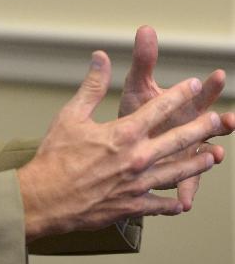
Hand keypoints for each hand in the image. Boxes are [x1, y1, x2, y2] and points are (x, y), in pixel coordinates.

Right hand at [17, 50, 231, 241]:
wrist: (47, 198)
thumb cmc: (56, 157)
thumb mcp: (71, 115)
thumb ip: (92, 86)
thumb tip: (101, 58)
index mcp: (124, 133)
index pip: (160, 108)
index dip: (179, 94)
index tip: (193, 84)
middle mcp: (137, 158)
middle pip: (178, 140)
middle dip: (200, 128)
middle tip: (217, 119)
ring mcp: (138, 184)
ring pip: (176, 173)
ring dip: (197, 164)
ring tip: (212, 156)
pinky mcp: (132, 206)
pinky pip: (159, 205)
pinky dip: (171, 202)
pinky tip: (180, 203)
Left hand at [119, 25, 234, 208]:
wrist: (124, 145)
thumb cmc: (137, 112)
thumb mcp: (138, 86)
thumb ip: (144, 60)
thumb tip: (145, 28)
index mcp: (184, 106)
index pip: (201, 92)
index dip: (210, 85)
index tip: (217, 75)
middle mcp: (191, 129)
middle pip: (209, 124)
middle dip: (220, 121)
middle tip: (229, 119)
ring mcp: (187, 153)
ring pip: (204, 155)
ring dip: (210, 156)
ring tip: (217, 156)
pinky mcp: (178, 175)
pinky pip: (185, 185)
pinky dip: (186, 192)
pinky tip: (186, 202)